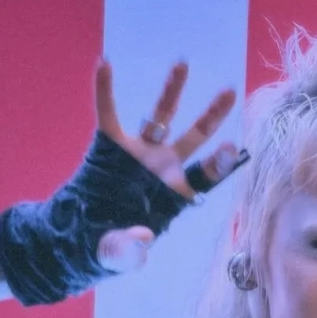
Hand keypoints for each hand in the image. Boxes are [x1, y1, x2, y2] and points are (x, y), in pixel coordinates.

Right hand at [94, 61, 239, 272]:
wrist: (82, 235)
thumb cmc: (112, 247)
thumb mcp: (120, 254)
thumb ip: (131, 251)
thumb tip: (143, 239)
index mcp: (176, 194)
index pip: (205, 177)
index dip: (219, 164)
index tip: (233, 147)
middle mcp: (164, 168)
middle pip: (195, 138)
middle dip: (212, 116)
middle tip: (229, 91)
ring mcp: (140, 152)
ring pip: (161, 116)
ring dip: (171, 90)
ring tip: (182, 63)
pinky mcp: (111, 143)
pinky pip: (108, 112)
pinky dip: (104, 89)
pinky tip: (104, 64)